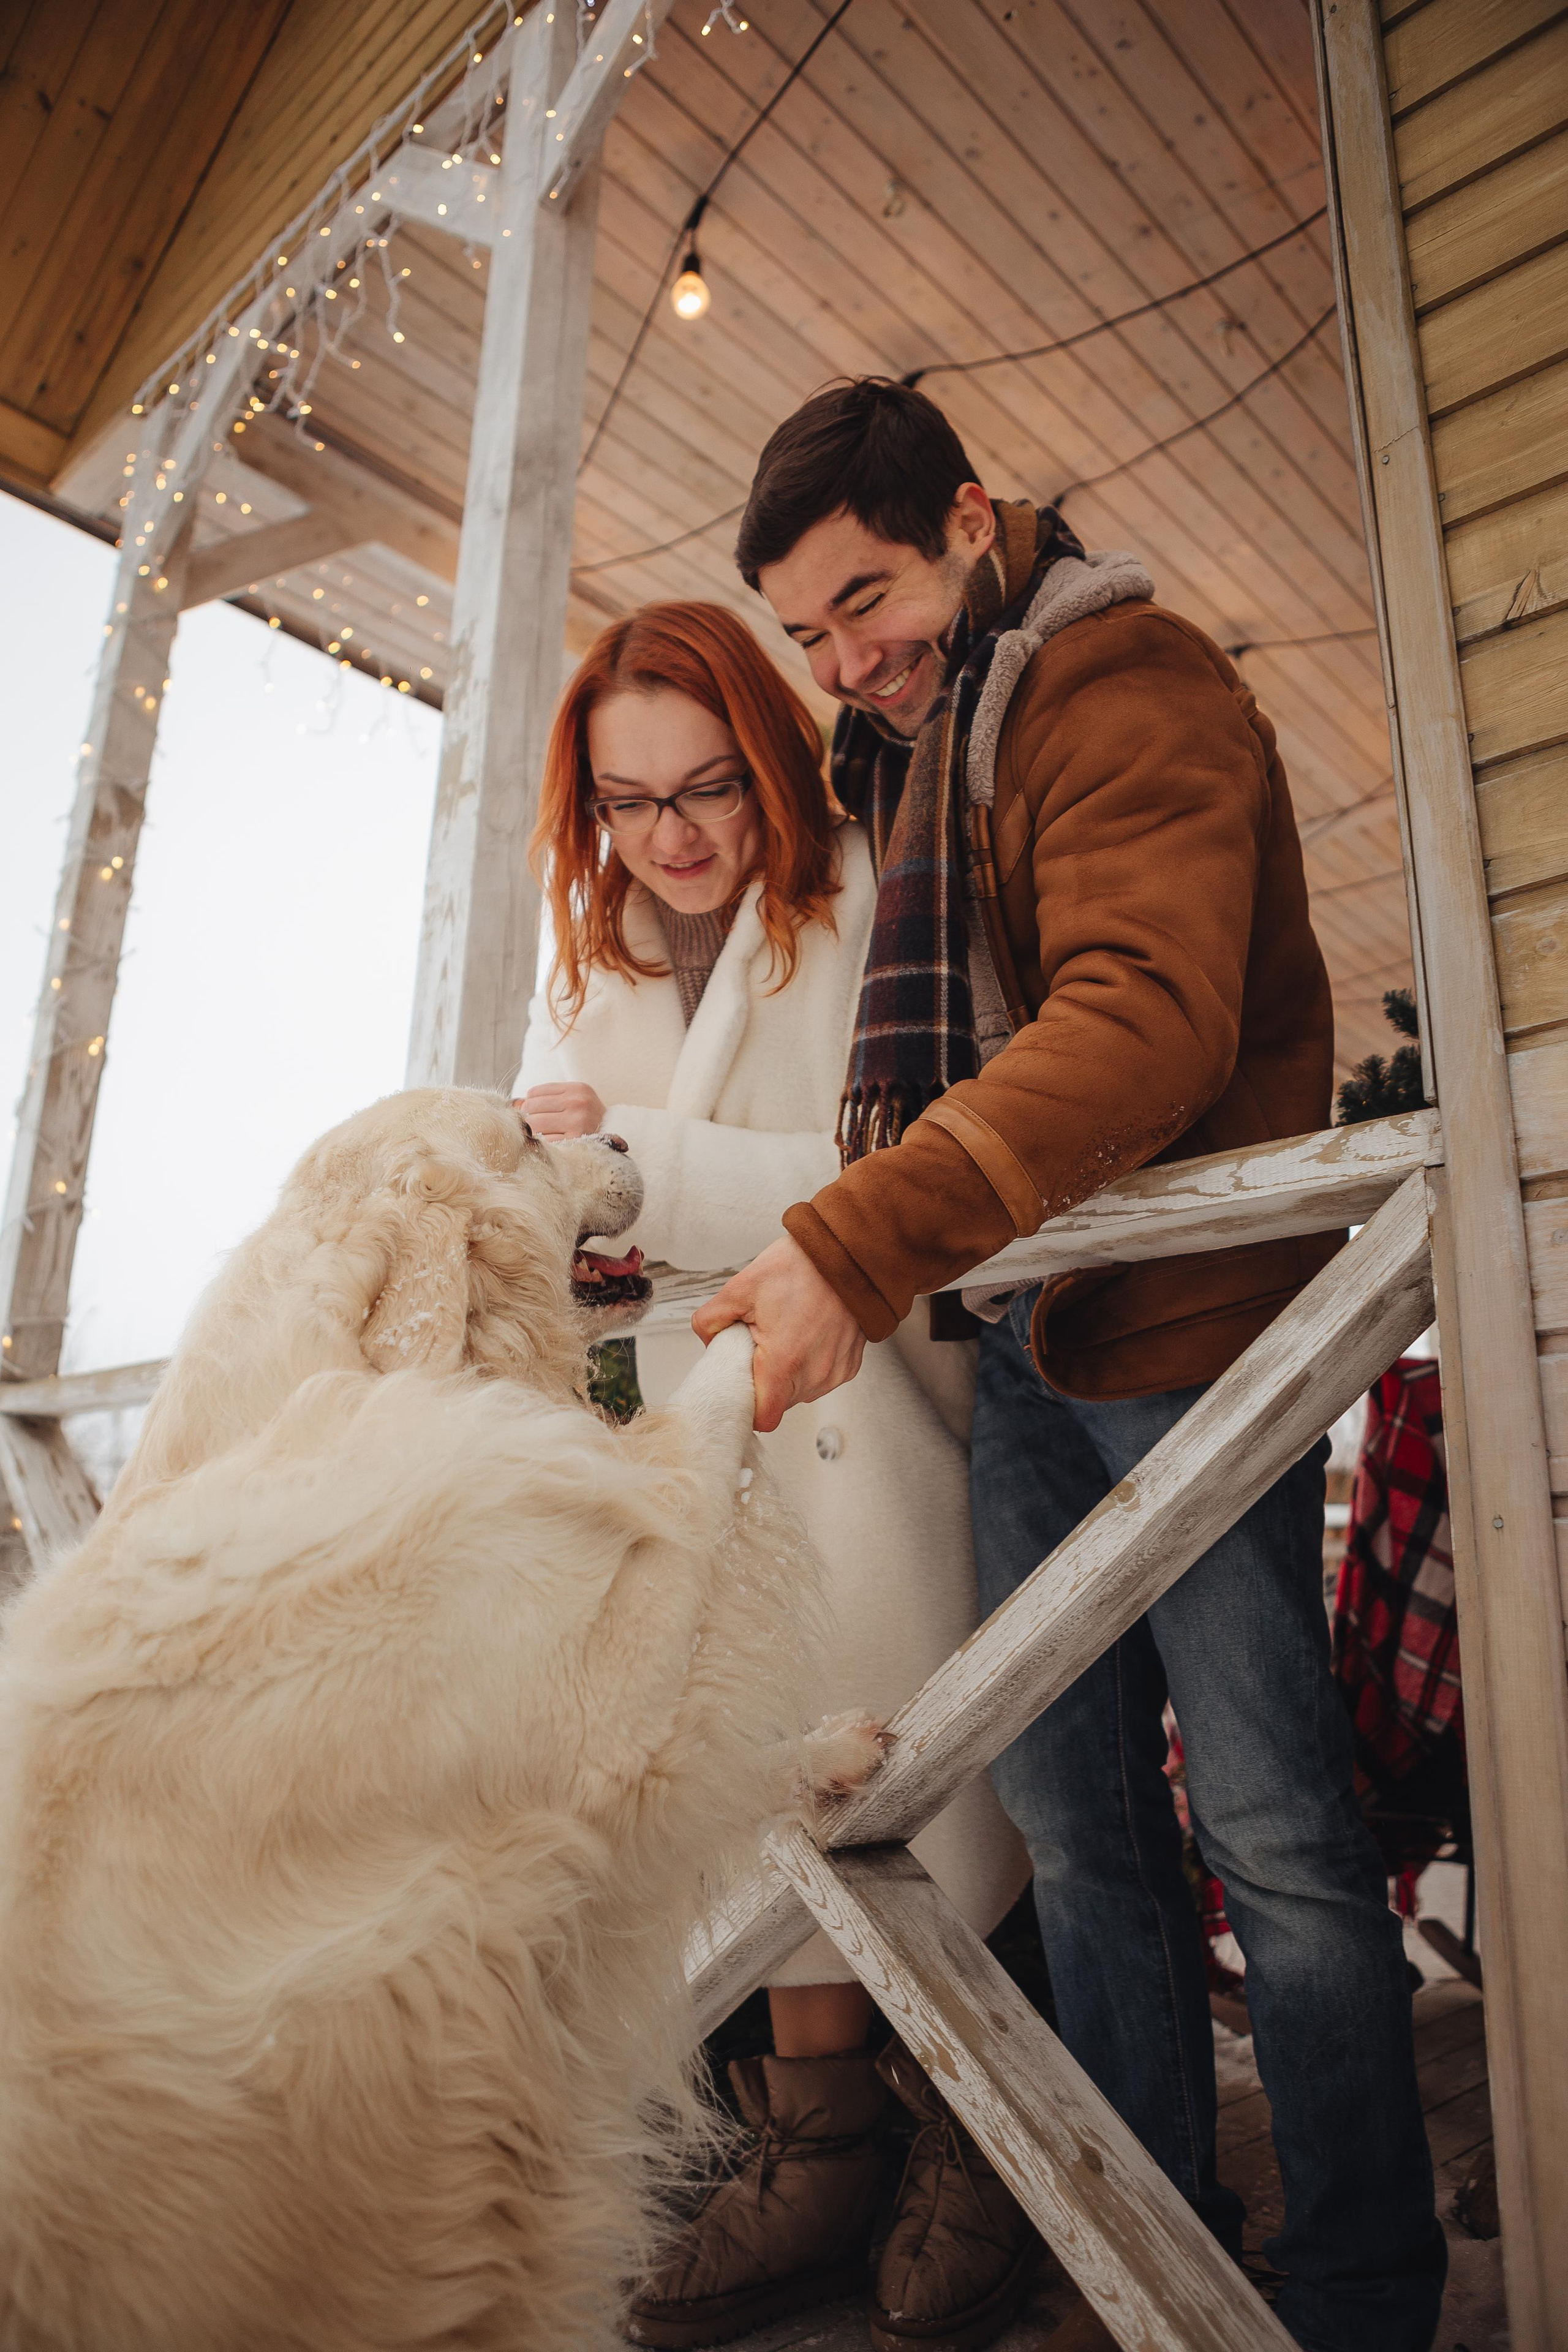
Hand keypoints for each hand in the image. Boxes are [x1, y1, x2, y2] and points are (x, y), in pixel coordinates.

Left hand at [517, 1082, 605, 1140]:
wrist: (615, 1137)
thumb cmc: (587, 1118)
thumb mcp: (574, 1100)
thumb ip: (546, 1099)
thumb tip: (514, 1103)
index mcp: (577, 1089)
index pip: (534, 1093)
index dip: (531, 1104)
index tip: (538, 1112)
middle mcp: (578, 1103)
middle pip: (531, 1107)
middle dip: (530, 1117)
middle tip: (539, 1125)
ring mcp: (577, 1122)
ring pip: (534, 1124)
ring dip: (534, 1131)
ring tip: (544, 1133)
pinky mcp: (575, 1141)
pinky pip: (544, 1141)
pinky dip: (543, 1143)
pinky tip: (550, 1142)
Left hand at [693, 1234, 864, 1432]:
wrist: (846, 1255)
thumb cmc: (800, 1267)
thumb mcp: (740, 1287)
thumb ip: (710, 1319)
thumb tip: (708, 1340)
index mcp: (784, 1361)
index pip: (765, 1418)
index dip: (749, 1408)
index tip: (742, 1389)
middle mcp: (814, 1373)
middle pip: (781, 1404)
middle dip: (766, 1384)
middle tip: (760, 1350)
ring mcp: (835, 1371)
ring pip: (802, 1394)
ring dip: (789, 1377)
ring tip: (785, 1340)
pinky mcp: (850, 1365)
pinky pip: (823, 1380)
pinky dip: (811, 1367)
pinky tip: (806, 1339)